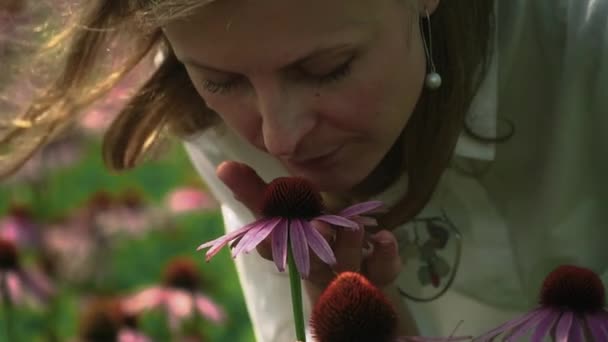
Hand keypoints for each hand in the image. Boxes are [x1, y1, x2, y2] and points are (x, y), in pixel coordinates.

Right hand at [216, 161, 401, 292]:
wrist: (353, 272)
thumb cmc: (311, 236)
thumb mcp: (285, 213)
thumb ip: (256, 192)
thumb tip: (224, 165)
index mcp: (292, 252)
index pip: (275, 252)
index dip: (271, 246)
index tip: (268, 237)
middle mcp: (317, 266)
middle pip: (311, 265)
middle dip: (313, 248)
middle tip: (319, 227)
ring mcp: (348, 272)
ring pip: (346, 266)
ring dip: (349, 246)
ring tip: (356, 226)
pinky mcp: (378, 275)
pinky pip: (383, 271)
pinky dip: (385, 255)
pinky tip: (386, 237)